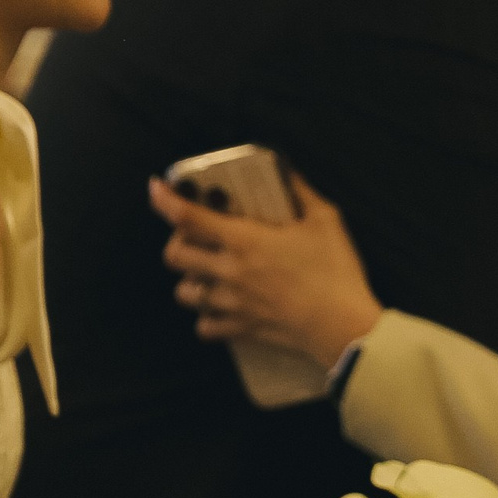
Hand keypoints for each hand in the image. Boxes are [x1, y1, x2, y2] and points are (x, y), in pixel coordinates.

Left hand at [150, 170, 381, 371]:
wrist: (342, 326)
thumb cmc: (335, 271)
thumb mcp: (325, 220)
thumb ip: (302, 192)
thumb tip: (286, 169)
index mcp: (244, 240)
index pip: (190, 217)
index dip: (166, 200)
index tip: (156, 188)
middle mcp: (228, 271)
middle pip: (174, 257)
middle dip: (178, 243)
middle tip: (196, 237)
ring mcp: (231, 303)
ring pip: (183, 293)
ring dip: (190, 280)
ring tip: (208, 273)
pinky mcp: (240, 328)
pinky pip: (204, 327)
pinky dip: (207, 317)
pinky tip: (221, 307)